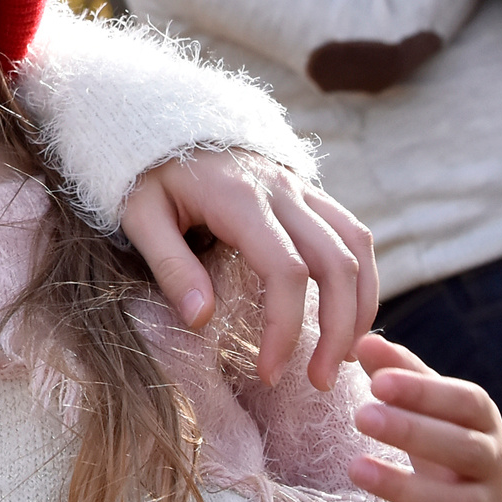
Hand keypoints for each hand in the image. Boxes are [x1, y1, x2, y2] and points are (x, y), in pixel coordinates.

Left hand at [123, 150, 377, 389]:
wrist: (161, 119)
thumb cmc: (146, 172)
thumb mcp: (140, 214)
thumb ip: (170, 264)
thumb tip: (201, 320)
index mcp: (241, 199)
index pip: (285, 271)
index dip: (285, 328)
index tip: (270, 373)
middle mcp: (282, 190)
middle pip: (336, 263)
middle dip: (338, 329)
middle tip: (319, 381)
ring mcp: (300, 188)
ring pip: (356, 246)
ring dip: (360, 305)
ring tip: (345, 357)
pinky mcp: (307, 191)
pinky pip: (352, 232)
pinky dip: (360, 276)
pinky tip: (347, 313)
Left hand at [347, 334, 501, 501]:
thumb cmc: (448, 438)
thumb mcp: (432, 405)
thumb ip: (401, 373)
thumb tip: (365, 341)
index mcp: (483, 420)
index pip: (464, 402)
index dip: (424, 392)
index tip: (379, 381)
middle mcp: (493, 461)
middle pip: (463, 448)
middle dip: (412, 432)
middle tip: (361, 416)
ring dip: (406, 487)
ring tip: (356, 468)